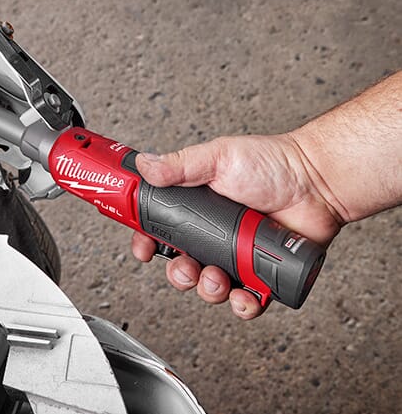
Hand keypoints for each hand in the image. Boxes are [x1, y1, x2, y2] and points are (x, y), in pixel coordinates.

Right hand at [131, 133, 342, 319]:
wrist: (317, 182)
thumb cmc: (272, 164)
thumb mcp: (217, 158)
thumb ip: (179, 165)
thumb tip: (146, 166)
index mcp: (196, 209)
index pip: (161, 230)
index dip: (148, 242)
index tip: (145, 248)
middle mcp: (213, 235)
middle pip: (181, 265)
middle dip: (178, 274)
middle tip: (186, 266)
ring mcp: (237, 256)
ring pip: (209, 287)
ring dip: (208, 289)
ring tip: (218, 276)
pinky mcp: (262, 274)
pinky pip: (246, 300)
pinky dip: (242, 305)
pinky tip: (243, 295)